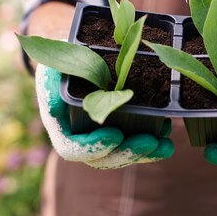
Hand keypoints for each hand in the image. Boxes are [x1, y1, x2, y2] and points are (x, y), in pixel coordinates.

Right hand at [35, 65, 173, 168]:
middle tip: (150, 142)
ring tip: (165, 145)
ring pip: (119, 154)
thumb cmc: (60, 59)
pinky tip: (165, 132)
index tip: (116, 135)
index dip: (93, 147)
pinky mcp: (115, 130)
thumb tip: (55, 107)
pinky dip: (150, 143)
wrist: (71, 57)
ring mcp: (97, 137)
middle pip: (100, 158)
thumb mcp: (52, 66)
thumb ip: (51, 83)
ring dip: (144, 153)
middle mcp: (77, 136)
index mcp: (59, 125)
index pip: (71, 148)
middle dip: (127, 152)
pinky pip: (131, 143)